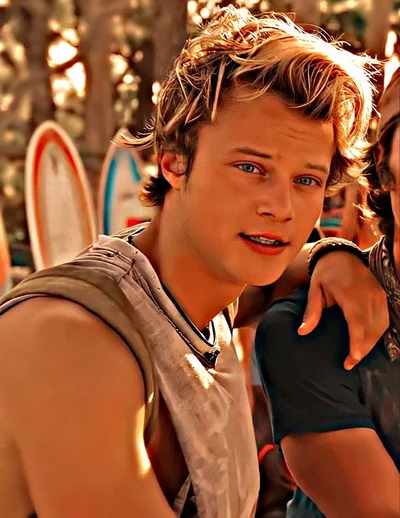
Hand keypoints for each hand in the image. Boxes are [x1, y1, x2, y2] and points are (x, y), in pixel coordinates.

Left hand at [298, 251, 388, 369]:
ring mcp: (377, 295)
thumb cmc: (324, 273)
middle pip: (371, 329)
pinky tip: (367, 342)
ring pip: (380, 326)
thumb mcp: (314, 289)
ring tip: (357, 356)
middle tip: (350, 364)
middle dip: (363, 350)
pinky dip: (378, 333)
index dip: (356, 345)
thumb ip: (311, 312)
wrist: (340, 254)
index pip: (357, 324)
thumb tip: (302, 332)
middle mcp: (368, 295)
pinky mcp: (382, 295)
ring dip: (371, 344)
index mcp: (350, 294)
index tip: (350, 361)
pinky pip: (384, 319)